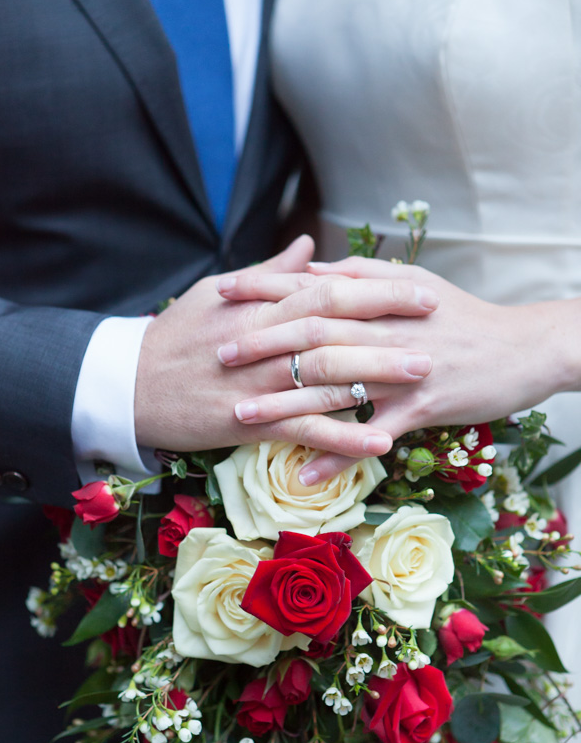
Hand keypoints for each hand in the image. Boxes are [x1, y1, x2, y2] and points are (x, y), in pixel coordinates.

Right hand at [134, 240, 438, 457]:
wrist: (130, 386)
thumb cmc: (175, 336)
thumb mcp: (218, 292)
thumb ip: (271, 272)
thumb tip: (310, 246)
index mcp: (260, 306)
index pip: (329, 289)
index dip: (378, 289)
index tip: (421, 290)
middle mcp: (263, 341)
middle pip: (335, 327)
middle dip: (389, 325)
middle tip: (437, 326)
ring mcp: (258, 383)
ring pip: (326, 376)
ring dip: (377, 376)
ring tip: (424, 377)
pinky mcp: (249, 423)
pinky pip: (304, 429)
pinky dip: (344, 435)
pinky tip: (380, 441)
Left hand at [219, 256, 580, 481]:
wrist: (524, 349)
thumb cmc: (464, 318)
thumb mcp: (415, 286)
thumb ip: (361, 277)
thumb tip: (310, 269)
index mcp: (382, 296)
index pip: (313, 286)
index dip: (266, 288)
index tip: (221, 291)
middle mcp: (387, 328)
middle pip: (315, 333)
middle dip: (262, 343)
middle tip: (218, 355)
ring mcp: (404, 368)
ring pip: (334, 385)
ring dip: (285, 403)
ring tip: (241, 417)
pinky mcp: (423, 407)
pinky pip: (371, 435)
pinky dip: (337, 454)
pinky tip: (304, 473)